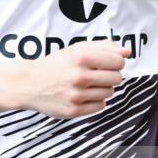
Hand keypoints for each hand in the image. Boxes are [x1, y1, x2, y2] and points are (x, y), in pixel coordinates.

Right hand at [14, 41, 130, 118]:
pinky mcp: (73, 111)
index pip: (118, 62)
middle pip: (116, 78)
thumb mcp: (77, 49)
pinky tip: (84, 95)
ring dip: (103, 88)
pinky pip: (100, 106)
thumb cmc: (56, 65)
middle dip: (110, 76)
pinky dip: (96, 101)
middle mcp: (79, 77)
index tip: (109, 64)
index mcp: (81, 58)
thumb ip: (103, 47)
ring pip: (109, 93)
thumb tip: (127, 52)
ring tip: (89, 85)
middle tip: (98, 75)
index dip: (116, 63)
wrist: (29, 84)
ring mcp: (76, 95)